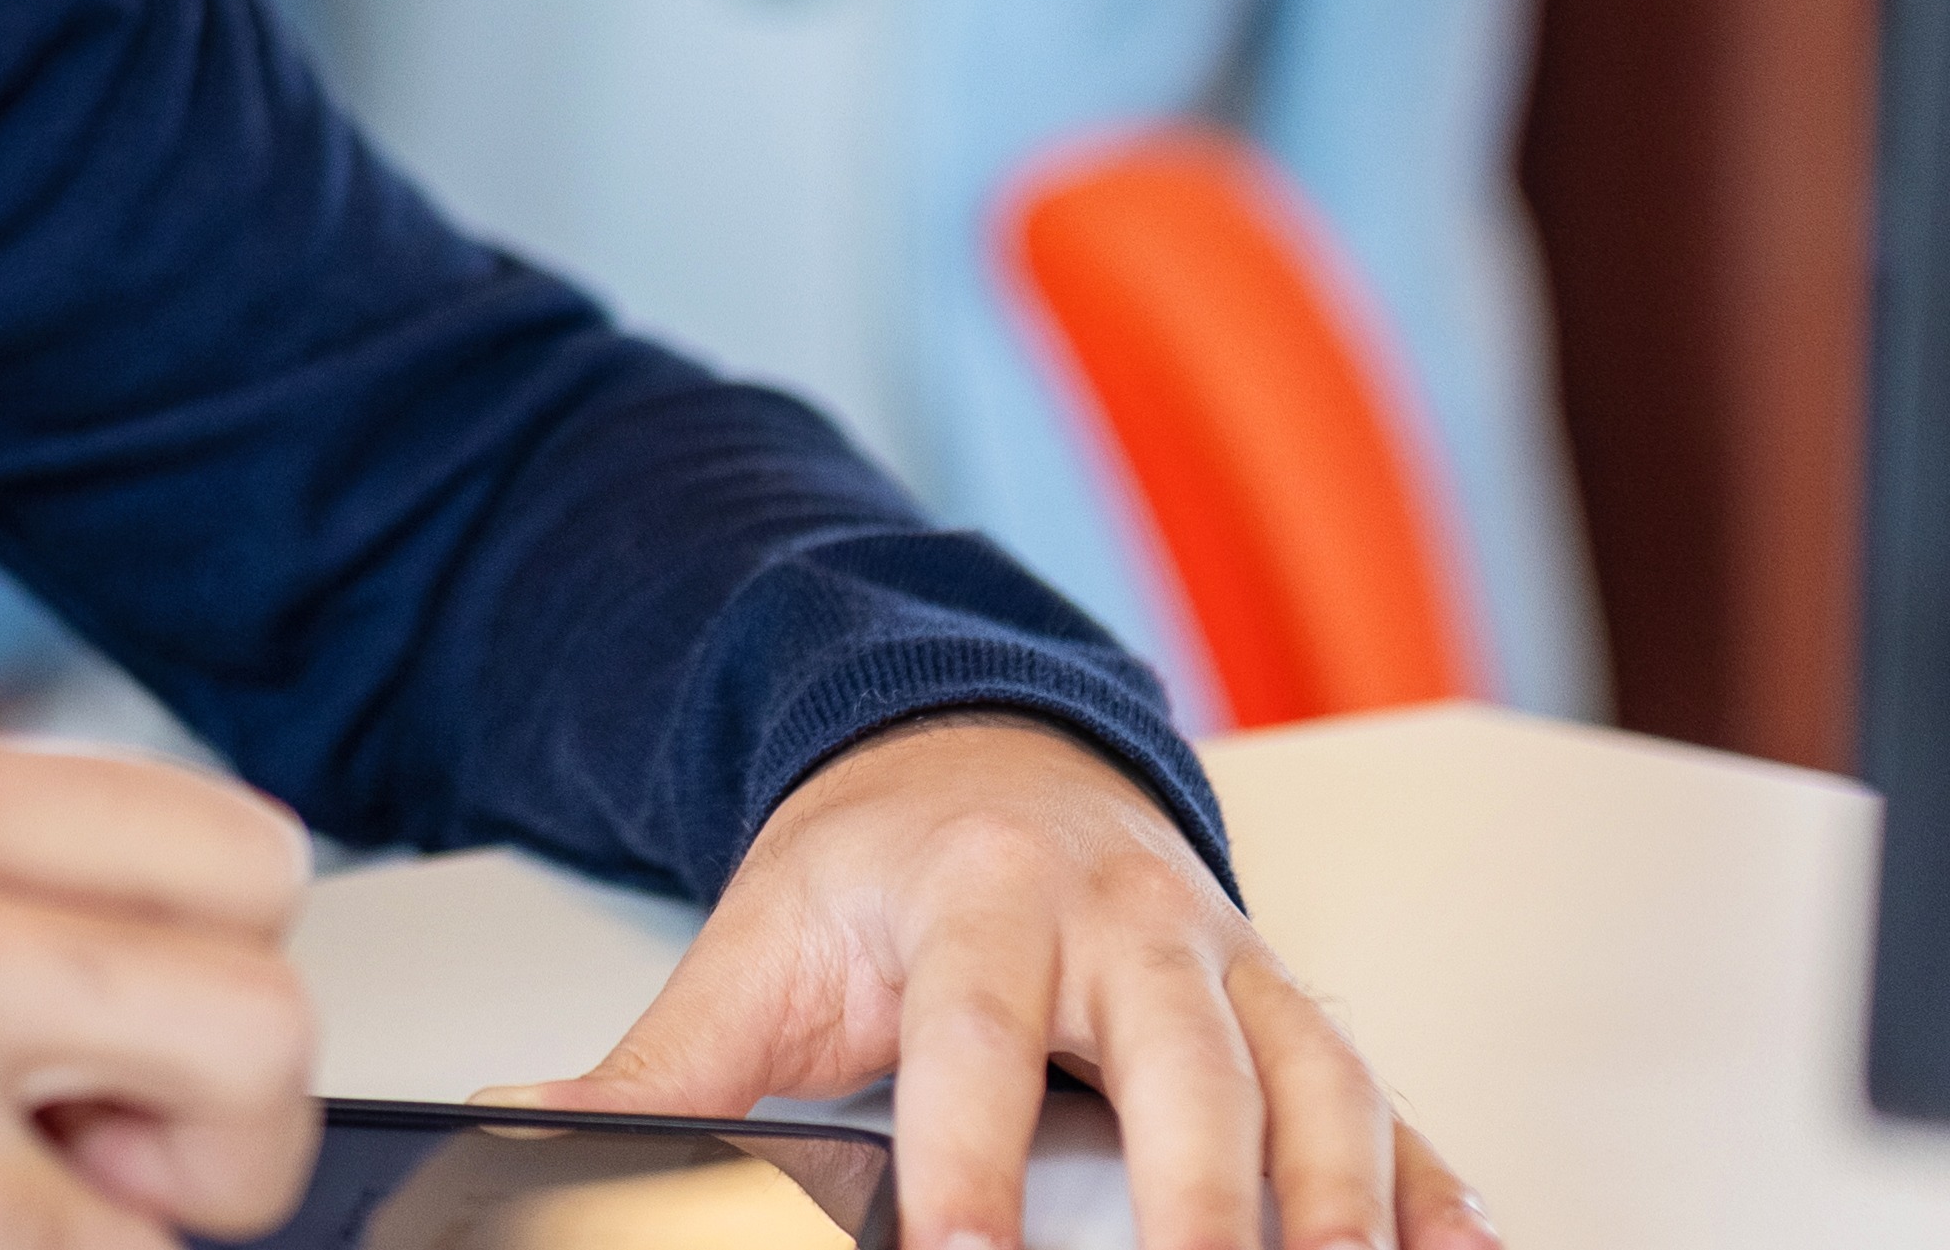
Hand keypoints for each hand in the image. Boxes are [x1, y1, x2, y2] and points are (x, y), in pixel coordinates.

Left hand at [501, 714, 1482, 1249]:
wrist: (981, 746)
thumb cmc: (875, 864)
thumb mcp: (757, 946)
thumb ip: (655, 1071)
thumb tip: (515, 1132)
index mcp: (980, 899)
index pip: (979, 1038)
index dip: (973, 1159)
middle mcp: (1128, 923)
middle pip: (1190, 1066)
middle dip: (1207, 1197)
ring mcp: (1229, 967)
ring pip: (1314, 1084)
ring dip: (1341, 1202)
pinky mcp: (1294, 1013)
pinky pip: (1388, 1102)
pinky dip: (1434, 1190)